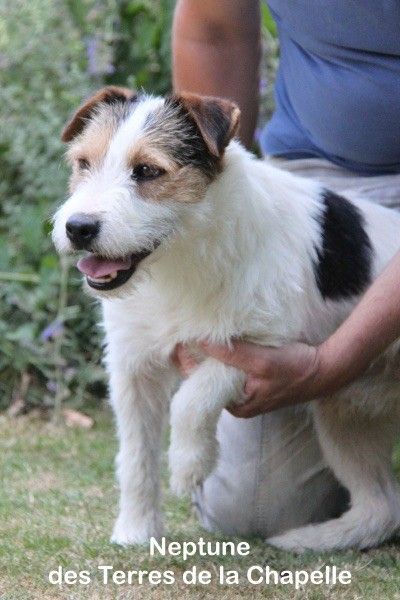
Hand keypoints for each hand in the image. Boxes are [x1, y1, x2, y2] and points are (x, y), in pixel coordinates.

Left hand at [173, 340, 328, 417]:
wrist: (326, 370)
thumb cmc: (296, 369)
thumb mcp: (261, 361)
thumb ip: (232, 353)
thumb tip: (202, 342)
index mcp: (237, 406)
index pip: (201, 384)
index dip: (188, 363)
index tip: (176, 343)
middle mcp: (238, 402)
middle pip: (208, 378)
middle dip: (197, 358)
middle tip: (182, 335)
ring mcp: (246, 390)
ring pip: (219, 371)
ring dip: (210, 354)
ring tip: (195, 334)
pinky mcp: (254, 378)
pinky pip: (232, 366)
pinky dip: (225, 353)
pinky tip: (218, 338)